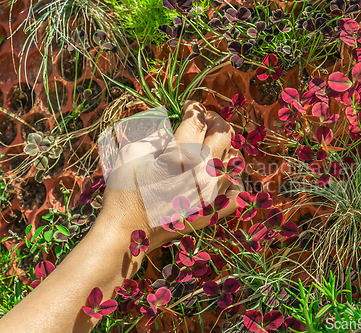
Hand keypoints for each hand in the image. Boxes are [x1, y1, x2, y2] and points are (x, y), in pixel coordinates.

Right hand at [97, 101, 242, 251]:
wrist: (126, 232)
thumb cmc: (124, 191)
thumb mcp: (132, 153)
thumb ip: (155, 134)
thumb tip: (171, 125)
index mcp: (182, 155)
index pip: (198, 120)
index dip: (193, 108)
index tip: (187, 107)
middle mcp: (204, 172)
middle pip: (224, 134)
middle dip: (214, 120)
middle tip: (202, 120)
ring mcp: (212, 194)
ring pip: (234, 161)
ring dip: (224, 148)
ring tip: (209, 147)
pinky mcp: (213, 212)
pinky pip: (236, 193)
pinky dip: (232, 182)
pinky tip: (219, 177)